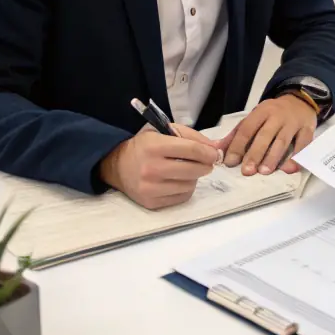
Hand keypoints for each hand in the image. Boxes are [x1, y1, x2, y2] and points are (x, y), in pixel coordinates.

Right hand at [98, 124, 220, 208]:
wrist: (118, 166)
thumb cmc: (144, 146)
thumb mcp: (163, 131)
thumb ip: (191, 136)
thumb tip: (217, 148)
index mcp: (154, 146)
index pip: (191, 150)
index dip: (208, 152)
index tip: (215, 154)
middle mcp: (151, 168)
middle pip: (193, 170)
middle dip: (205, 165)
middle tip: (205, 163)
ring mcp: (150, 188)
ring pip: (189, 185)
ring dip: (194, 178)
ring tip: (186, 171)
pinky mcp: (151, 202)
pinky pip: (181, 197)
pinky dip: (185, 189)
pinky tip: (178, 181)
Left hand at [217, 95, 317, 175]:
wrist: (300, 101)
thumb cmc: (273, 114)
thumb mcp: (254, 118)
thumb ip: (236, 134)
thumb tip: (216, 150)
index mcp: (261, 112)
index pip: (247, 129)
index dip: (238, 145)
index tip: (230, 162)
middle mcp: (277, 116)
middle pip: (264, 136)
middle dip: (255, 154)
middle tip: (247, 171)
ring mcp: (293, 122)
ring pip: (282, 141)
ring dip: (273, 157)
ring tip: (265, 172)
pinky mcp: (307, 129)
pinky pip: (303, 144)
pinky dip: (297, 156)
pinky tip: (290, 168)